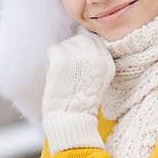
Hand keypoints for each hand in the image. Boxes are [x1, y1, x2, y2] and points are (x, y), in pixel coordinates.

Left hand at [42, 28, 116, 153]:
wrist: (71, 119)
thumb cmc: (82, 105)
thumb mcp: (98, 81)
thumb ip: (95, 63)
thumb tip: (83, 49)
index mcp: (106, 61)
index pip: (94, 40)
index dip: (83, 49)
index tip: (78, 64)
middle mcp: (94, 54)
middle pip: (79, 38)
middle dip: (72, 51)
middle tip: (67, 70)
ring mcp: (77, 54)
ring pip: (65, 44)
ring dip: (61, 57)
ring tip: (62, 76)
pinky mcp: (61, 57)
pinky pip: (53, 50)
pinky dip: (51, 62)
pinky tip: (55, 76)